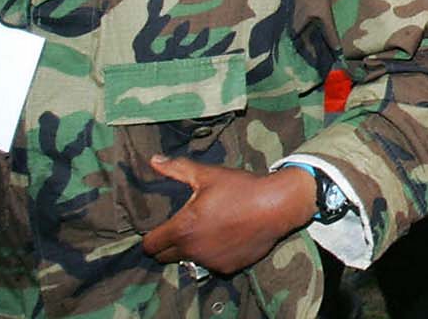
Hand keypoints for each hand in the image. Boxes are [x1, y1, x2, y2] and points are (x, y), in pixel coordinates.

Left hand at [140, 156, 314, 275]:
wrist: (277, 205)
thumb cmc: (240, 188)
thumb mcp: (207, 174)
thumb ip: (176, 169)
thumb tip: (153, 161)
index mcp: (182, 228)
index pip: (150, 246)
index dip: (150, 237)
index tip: (158, 228)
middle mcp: (193, 250)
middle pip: (164, 258)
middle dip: (167, 245)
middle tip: (181, 228)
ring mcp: (211, 262)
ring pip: (189, 262)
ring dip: (191, 251)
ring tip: (206, 230)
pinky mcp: (228, 268)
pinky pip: (212, 265)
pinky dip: (213, 255)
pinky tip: (225, 238)